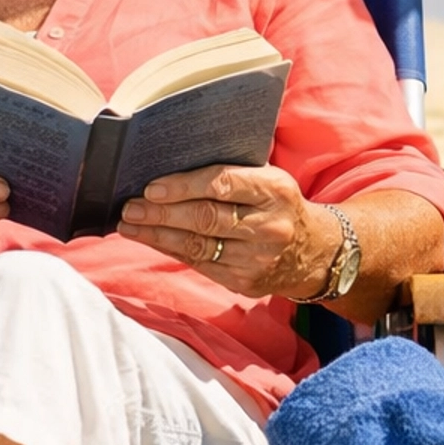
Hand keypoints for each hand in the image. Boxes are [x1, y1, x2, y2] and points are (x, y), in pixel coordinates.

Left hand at [118, 163, 343, 298]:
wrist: (314, 251)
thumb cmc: (279, 205)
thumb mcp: (270, 179)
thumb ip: (234, 172)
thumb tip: (174, 163)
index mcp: (275, 190)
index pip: (223, 184)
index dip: (184, 186)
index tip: (152, 187)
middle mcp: (269, 225)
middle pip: (205, 218)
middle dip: (162, 212)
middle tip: (130, 206)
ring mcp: (257, 258)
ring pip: (197, 245)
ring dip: (157, 234)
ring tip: (130, 223)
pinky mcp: (244, 281)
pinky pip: (199, 264)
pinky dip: (171, 250)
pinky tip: (152, 239)